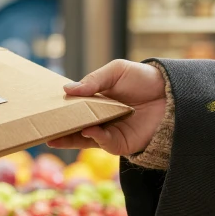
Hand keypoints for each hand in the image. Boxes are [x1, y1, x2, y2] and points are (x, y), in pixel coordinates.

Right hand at [47, 59, 166, 154]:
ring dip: (69, 138)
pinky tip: (89, 130)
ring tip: (55, 136)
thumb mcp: (116, 71)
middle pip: (73, 127)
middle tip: (41, 131)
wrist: (173, 94)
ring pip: (83, 139)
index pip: (72, 109)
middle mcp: (99, 119)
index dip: (58, 111)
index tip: (43, 111)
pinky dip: (95, 137)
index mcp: (96, 102)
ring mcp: (109, 133)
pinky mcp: (121, 144)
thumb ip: (93, 81)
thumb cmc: (144, 79)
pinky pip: (103, 143)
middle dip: (57, 130)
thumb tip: (66, 90)